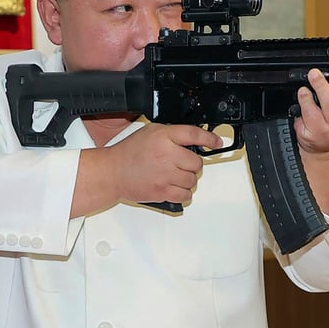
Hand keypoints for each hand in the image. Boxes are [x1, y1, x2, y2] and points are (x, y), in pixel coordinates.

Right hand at [107, 124, 223, 204]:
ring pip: (193, 180)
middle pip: (197, 162)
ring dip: (188, 179)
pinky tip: (175, 186)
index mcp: (163, 137)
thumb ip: (173, 134)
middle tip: (180, 163)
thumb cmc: (130, 152)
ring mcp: (165, 175)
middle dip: (191, 164)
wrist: (113, 172)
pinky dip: (183, 193)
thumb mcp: (151, 132)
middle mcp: (166, 155)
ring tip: (175, 175)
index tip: (216, 142)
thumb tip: (194, 140)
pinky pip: (185, 195)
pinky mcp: (162, 192)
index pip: (194, 134)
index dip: (209, 139)